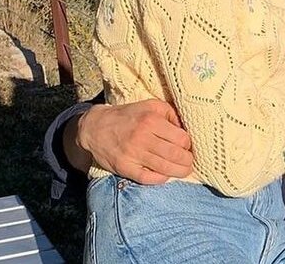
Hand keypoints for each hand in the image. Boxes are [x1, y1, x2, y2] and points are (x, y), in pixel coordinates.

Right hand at [76, 99, 193, 184]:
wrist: (95, 127)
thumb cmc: (128, 116)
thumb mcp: (150, 106)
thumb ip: (170, 114)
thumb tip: (186, 128)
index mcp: (151, 120)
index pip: (181, 138)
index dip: (188, 145)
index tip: (188, 147)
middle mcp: (142, 137)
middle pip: (176, 155)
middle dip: (188, 161)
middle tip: (189, 162)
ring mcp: (133, 154)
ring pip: (165, 168)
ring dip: (179, 172)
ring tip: (184, 171)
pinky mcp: (124, 167)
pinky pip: (148, 178)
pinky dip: (160, 179)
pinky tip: (165, 176)